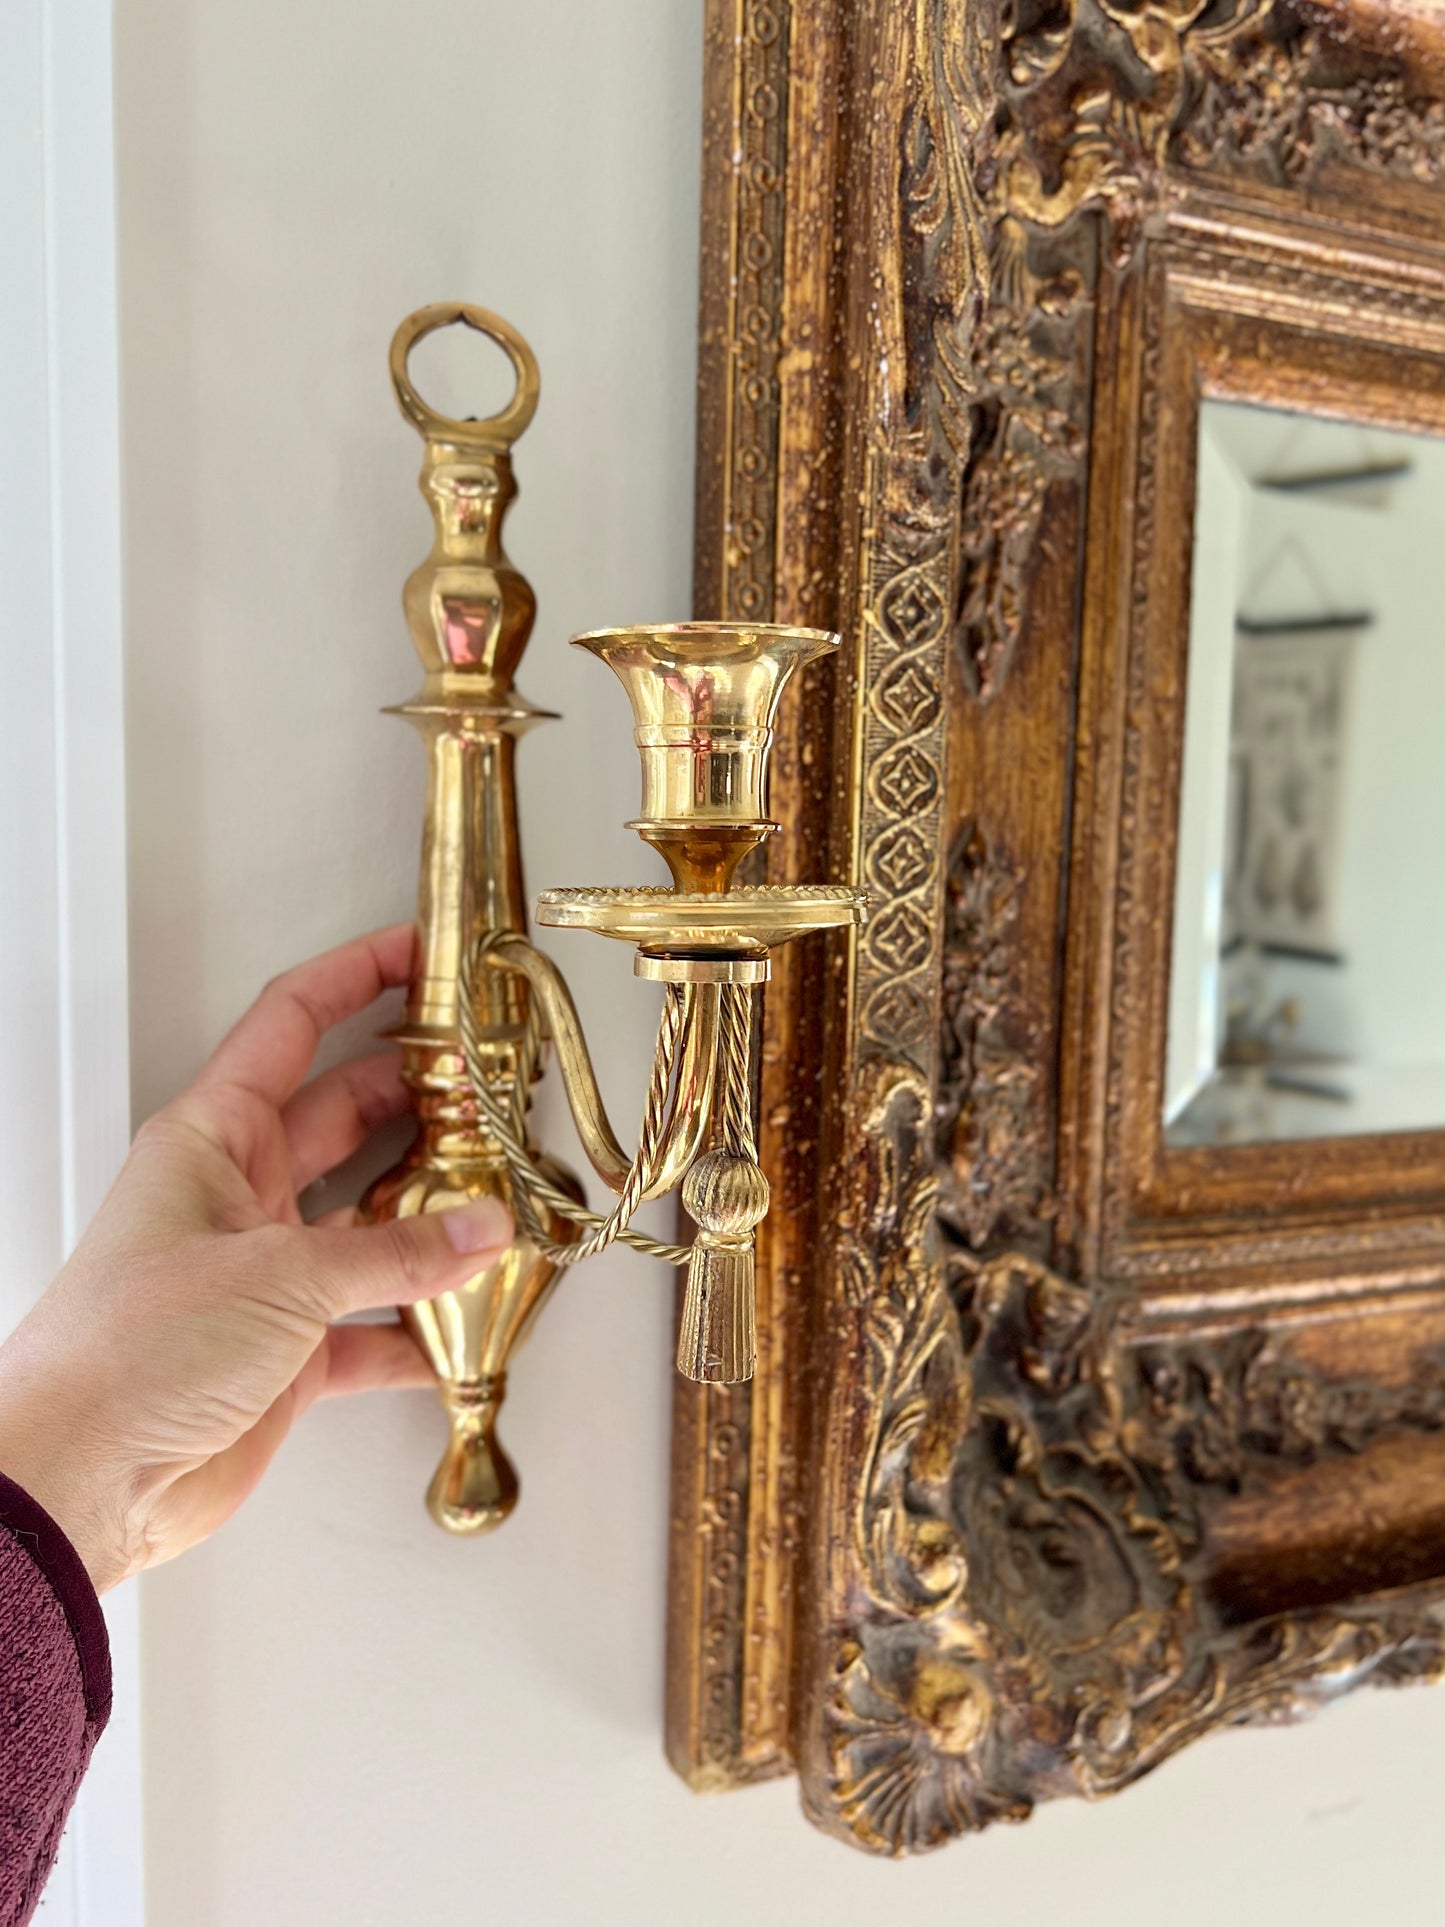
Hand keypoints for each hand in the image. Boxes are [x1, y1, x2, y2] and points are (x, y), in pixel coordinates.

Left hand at [0, 927, 510, 1592]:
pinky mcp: (285, 1353)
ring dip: (432, 1217)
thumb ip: (396, 1254)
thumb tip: (481, 1227)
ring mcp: (265, 1274)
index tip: (421, 951)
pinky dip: (421, 1327)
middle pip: (346, 1115)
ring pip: (369, 1220)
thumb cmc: (129, 1350)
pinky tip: (466, 1325)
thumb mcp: (278, 1277)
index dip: (357, 976)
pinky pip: (373, 1326)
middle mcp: (239, 1195)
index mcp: (212, 1138)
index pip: (292, 1023)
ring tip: (502, 1202)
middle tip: (493, 1088)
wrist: (81, 1478)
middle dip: (420, 1097)